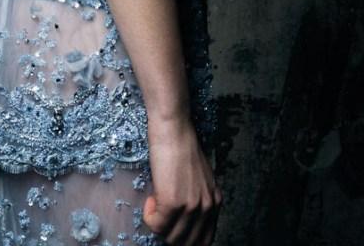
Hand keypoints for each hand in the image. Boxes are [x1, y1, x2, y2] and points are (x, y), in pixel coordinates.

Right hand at [142, 114, 222, 245]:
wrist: (173, 129)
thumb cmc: (181, 147)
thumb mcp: (199, 178)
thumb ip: (197, 199)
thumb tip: (183, 223)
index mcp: (214, 202)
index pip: (204, 241)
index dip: (187, 242)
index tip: (172, 233)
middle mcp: (206, 207)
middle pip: (186, 243)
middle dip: (169, 234)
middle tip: (160, 217)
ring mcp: (190, 206)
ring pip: (169, 237)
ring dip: (158, 223)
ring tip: (156, 202)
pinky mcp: (172, 203)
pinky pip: (156, 225)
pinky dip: (149, 215)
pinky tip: (151, 198)